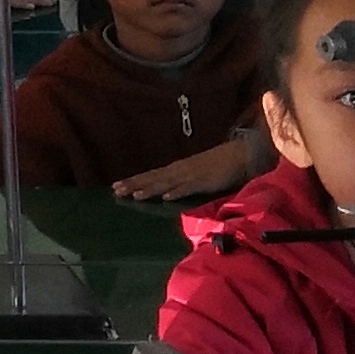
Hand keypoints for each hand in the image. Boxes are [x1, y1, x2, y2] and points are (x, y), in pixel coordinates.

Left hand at [114, 134, 266, 203]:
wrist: (240, 155)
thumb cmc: (217, 166)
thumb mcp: (194, 174)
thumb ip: (181, 182)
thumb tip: (164, 191)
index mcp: (176, 169)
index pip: (151, 175)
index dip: (133, 180)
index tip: (115, 186)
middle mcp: (179, 170)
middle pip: (153, 178)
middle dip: (134, 184)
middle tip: (115, 190)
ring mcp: (191, 175)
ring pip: (166, 183)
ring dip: (150, 189)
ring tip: (134, 195)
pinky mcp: (205, 182)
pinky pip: (189, 188)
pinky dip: (177, 192)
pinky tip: (166, 198)